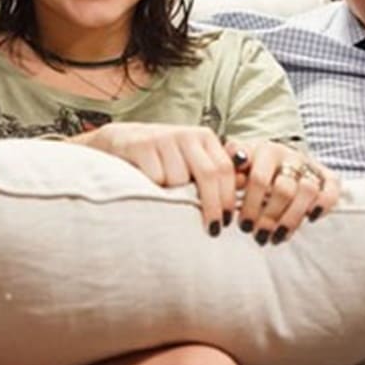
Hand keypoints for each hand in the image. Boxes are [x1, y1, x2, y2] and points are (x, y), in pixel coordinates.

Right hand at [80, 122, 236, 233]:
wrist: (120, 141)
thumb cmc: (163, 159)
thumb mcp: (191, 162)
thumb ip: (215, 173)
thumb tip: (245, 187)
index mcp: (204, 138)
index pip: (225, 170)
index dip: (228, 198)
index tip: (227, 222)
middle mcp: (186, 134)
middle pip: (208, 175)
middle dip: (212, 206)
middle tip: (212, 229)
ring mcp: (163, 138)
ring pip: (178, 179)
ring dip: (173, 195)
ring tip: (164, 191)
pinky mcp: (141, 145)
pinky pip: (155, 178)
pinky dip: (153, 188)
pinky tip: (147, 182)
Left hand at [231, 140, 338, 244]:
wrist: (277, 159)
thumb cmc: (253, 167)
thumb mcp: (238, 166)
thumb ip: (231, 168)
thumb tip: (233, 173)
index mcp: (265, 150)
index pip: (259, 179)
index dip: (251, 206)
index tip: (244, 225)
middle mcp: (289, 155)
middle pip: (283, 190)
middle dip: (269, 218)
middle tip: (259, 235)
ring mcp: (309, 165)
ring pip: (307, 191)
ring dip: (292, 219)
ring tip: (278, 236)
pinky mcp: (326, 175)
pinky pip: (331, 188)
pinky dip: (324, 204)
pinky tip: (311, 218)